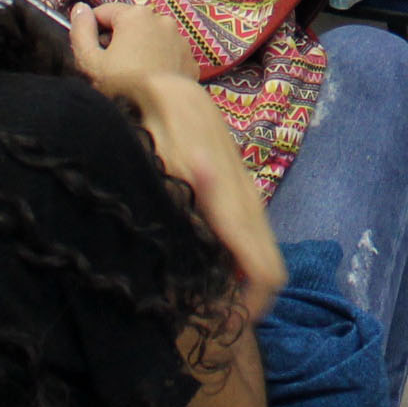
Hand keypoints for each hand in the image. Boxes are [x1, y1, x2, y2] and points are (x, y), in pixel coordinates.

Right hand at [69, 0, 199, 93]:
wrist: (168, 107)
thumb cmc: (126, 85)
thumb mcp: (90, 61)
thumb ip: (80, 31)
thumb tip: (79, 9)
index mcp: (135, 15)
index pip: (103, 12)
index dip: (91, 30)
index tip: (89, 50)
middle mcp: (161, 19)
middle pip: (127, 24)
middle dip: (115, 41)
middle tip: (107, 67)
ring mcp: (178, 38)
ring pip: (148, 38)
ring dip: (137, 51)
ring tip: (129, 77)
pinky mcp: (188, 57)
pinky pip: (166, 54)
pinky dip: (156, 62)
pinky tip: (149, 81)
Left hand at [71, 5, 285, 324]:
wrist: (159, 77)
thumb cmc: (138, 116)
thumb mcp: (143, 155)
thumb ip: (169, 191)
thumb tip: (198, 230)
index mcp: (220, 190)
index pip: (261, 264)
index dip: (250, 308)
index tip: (223, 329)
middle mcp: (242, 192)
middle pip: (270, 264)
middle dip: (249, 304)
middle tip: (212, 327)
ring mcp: (245, 188)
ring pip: (264, 250)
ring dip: (244, 284)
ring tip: (209, 305)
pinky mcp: (240, 186)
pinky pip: (252, 235)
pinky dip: (239, 262)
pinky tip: (209, 271)